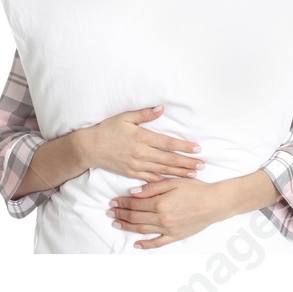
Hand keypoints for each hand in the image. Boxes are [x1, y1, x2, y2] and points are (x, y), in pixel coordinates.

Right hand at [80, 106, 202, 183]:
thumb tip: (162, 108)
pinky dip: (164, 181)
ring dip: (180, 173)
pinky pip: (151, 179)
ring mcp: (137, 165)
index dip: (184, 146)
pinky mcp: (132, 174)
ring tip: (194, 174)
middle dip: (187, 162)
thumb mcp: (125, 118)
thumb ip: (145, 114)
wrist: (89, 147)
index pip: (168, 143)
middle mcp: (141, 152)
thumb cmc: (108, 130)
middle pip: (169, 159)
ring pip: (163, 170)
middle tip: (203, 165)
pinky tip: (175, 183)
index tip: (198, 149)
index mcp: (141, 137)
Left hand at [108, 175, 239, 247]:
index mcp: (160, 203)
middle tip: (110, 212)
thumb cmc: (196, 189)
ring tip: (116, 224)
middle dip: (121, 214)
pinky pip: (158, 243)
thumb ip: (152, 187)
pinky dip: (146, 244)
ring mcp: (169, 229)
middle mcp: (162, 218)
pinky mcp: (176, 236)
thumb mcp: (174, 182)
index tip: (113, 201)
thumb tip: (133, 193)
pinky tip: (136, 244)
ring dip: (127, 227)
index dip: (122, 202)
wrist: (216, 203)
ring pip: (142, 229)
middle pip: (135, 217)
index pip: (134, 204)